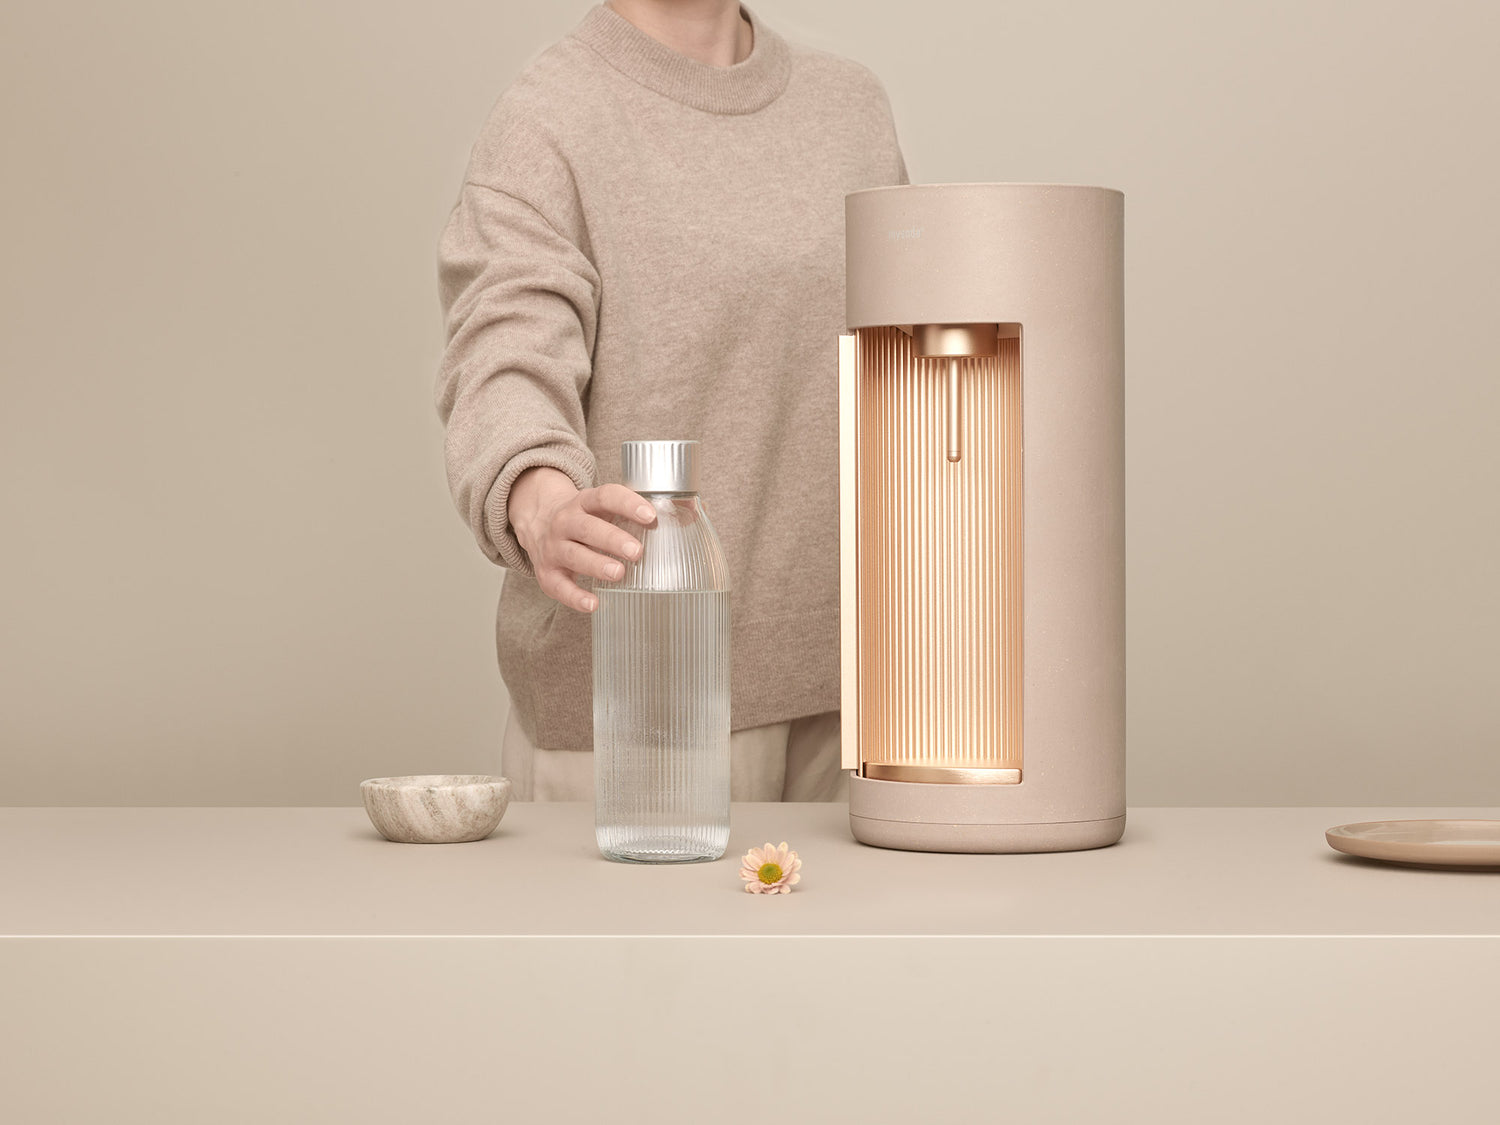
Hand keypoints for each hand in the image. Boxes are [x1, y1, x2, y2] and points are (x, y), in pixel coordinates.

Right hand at [509, 467, 655, 612]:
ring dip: (595, 564)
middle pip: (588, 528)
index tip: (650, 515)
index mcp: (584, 502)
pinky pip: (558, 586)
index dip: (628, 504)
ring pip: (573, 555)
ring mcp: (554, 547)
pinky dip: (574, 596)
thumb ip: (637, 513)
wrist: (537, 523)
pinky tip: (593, 604)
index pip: (606, 496)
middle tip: (636, 551)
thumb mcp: (604, 508)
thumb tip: (689, 519)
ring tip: (618, 573)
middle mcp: (565, 522)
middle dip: (612, 539)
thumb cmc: (585, 518)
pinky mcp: (547, 572)